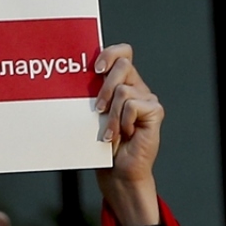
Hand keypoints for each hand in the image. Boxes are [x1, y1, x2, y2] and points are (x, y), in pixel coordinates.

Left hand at [93, 44, 162, 225]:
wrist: (116, 172)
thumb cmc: (99, 145)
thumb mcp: (90, 116)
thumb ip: (90, 95)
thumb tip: (71, 76)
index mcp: (121, 83)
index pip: (122, 53)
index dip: (109, 53)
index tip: (93, 69)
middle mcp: (137, 87)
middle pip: (123, 65)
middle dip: (104, 87)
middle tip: (97, 109)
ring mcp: (148, 99)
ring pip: (124, 90)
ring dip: (110, 115)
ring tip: (109, 133)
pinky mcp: (155, 112)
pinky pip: (133, 105)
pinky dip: (122, 122)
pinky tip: (122, 135)